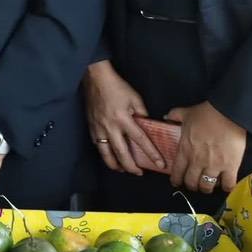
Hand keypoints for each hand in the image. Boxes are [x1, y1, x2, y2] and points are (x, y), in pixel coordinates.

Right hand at [83, 60, 163, 174]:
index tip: (160, 164)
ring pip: (106, 154)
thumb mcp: (135, 98)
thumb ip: (142, 114)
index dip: (151, 154)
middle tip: (140, 173)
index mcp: (124, 119)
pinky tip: (110, 157)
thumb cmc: (117, 87)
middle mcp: (111, 127)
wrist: (95, 79)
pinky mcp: (91, 127)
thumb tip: (147, 126)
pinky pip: (98, 146)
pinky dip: (105, 154)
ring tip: (123, 170)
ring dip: (115, 165)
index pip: (141, 140)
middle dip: (132, 167)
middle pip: (122, 154)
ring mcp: (99, 129)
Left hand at [166, 101, 246, 193]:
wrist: (227, 113)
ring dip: (206, 188)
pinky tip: (225, 186)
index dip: (176, 180)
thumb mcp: (185, 113)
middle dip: (192, 186)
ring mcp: (214, 166)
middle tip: (194, 184)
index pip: (177, 172)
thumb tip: (166, 117)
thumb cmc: (205, 113)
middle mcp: (197, 161)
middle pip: (191, 183)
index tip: (177, 183)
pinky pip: (228, 185)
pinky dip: (226, 188)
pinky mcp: (230, 167)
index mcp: (185, 150)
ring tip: (208, 186)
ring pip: (207, 186)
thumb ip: (174, 116)